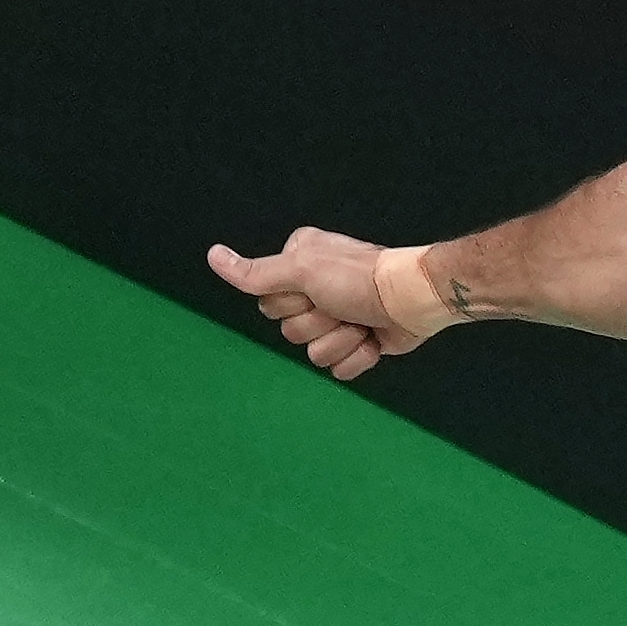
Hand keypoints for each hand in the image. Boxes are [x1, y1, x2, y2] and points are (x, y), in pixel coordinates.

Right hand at [207, 227, 427, 381]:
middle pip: (290, 331)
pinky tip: (373, 339)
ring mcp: (337, 320)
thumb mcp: (302, 268)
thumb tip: (213, 256)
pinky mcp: (357, 343)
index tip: (315, 290)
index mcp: (297, 266)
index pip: (267, 304)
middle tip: (343, 306)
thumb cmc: (359, 278)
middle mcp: (314, 291)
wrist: (413, 300)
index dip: (291, 305)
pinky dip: (359, 357)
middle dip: (319, 324)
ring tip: (362, 322)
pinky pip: (339, 369)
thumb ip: (256, 273)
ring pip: (314, 354)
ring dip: (341, 340)